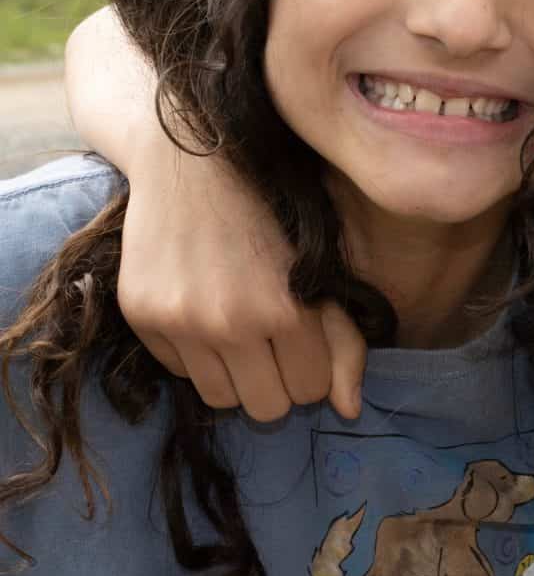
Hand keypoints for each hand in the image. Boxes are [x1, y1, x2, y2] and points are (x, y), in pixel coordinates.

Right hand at [114, 139, 365, 422]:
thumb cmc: (275, 217)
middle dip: (277, 381)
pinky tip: (203, 310)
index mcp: (286, 311)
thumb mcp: (324, 274)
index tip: (303, 339)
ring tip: (239, 331)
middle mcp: (229, 322)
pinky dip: (196, 354)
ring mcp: (180, 322)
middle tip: (273, 343)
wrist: (194, 164)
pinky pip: (180, 372)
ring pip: (221, 399)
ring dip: (236, 375)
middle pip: (266, 408)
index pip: (312, 390)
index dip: (311, 367)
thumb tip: (349, 411)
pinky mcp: (142, 316)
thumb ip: (344, 345)